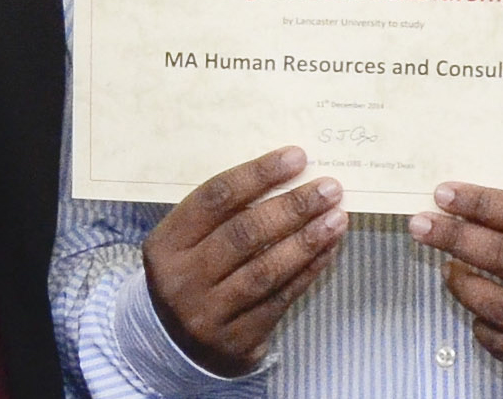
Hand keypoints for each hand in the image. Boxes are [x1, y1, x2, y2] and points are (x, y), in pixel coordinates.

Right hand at [140, 147, 348, 372]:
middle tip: (328, 188)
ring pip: (266, 270)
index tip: (296, 157)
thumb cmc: (190, 276)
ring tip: (337, 216)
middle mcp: (183, 279)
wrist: (173, 345)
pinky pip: (281, 298)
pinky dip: (309, 270)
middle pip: (243, 233)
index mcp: (165, 245)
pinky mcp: (237, 338)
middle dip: (292, 207)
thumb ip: (221, 216)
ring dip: (307, 240)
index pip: (215, 199)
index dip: (258, 175)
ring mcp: (208, 313)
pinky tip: (329, 248)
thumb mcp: (185, 243)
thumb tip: (284, 177)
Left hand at [411, 181, 502, 382]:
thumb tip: (467, 207)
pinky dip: (481, 325)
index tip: (444, 194)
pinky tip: (475, 310)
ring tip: (447, 268)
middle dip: (456, 237)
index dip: (482, 204)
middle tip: (422, 225)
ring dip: (462, 283)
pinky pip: (502, 343)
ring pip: (498, 305)